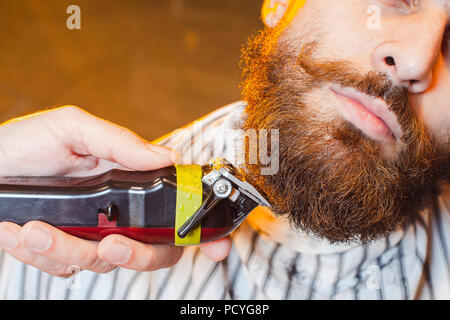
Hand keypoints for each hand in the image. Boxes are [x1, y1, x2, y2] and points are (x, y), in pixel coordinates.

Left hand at [0, 106, 230, 276]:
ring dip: (67, 249)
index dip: (201, 230)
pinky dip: (42, 255)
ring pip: (103, 262)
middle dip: (138, 254)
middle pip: (154, 249)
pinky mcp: (63, 251)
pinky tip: (19, 232)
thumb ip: (119, 143)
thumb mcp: (72, 130)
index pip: (175, 208)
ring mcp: (91, 234)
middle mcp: (117, 212)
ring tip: (33, 228)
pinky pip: (65, 267)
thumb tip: (167, 155)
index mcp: (128, 181)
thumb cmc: (24, 145)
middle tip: (111, 243)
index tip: (215, 245)